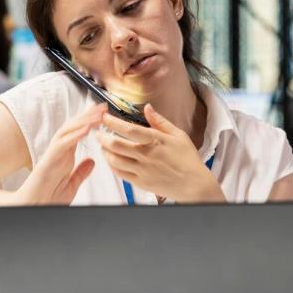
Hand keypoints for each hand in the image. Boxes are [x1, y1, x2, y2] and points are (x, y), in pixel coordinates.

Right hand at [16, 103, 105, 204]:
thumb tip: (91, 162)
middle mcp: (58, 152)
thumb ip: (80, 172)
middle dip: (88, 115)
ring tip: (97, 114)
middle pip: (73, 127)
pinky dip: (74, 136)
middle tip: (103, 106)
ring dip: (83, 121)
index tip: (104, 114)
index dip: (90, 122)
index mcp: (65, 156)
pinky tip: (86, 129)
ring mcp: (52, 155)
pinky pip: (61, 145)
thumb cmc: (47, 199)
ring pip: (67, 131)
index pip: (78, 134)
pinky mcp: (47, 162)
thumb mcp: (71, 185)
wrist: (31, 209)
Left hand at [98, 104, 224, 202]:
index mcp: (155, 141)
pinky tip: (111, 159)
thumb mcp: (178, 135)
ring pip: (114, 160)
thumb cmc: (188, 159)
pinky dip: (112, 165)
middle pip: (116, 145)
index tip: (104, 117)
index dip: (113, 122)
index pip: (128, 129)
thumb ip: (160, 121)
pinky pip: (120, 173)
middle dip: (103, 137)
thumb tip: (147, 108)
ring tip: (103, 145)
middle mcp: (146, 155)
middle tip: (99, 132)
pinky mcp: (140, 182)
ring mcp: (142, 170)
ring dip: (105, 151)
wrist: (193, 185)